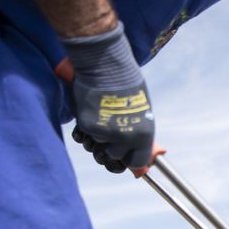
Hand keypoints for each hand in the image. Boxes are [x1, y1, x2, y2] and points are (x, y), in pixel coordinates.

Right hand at [61, 22, 154, 171]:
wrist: (105, 66)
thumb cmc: (125, 83)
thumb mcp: (141, 110)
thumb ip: (136, 130)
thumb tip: (131, 147)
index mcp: (144, 135)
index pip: (137, 162)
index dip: (130, 160)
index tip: (125, 157)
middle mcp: (126, 138)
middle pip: (114, 157)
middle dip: (110, 148)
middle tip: (108, 133)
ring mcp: (106, 134)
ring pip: (97, 147)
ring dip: (96, 137)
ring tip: (100, 118)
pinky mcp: (88, 127)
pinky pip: (83, 137)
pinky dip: (84, 129)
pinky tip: (88, 116)